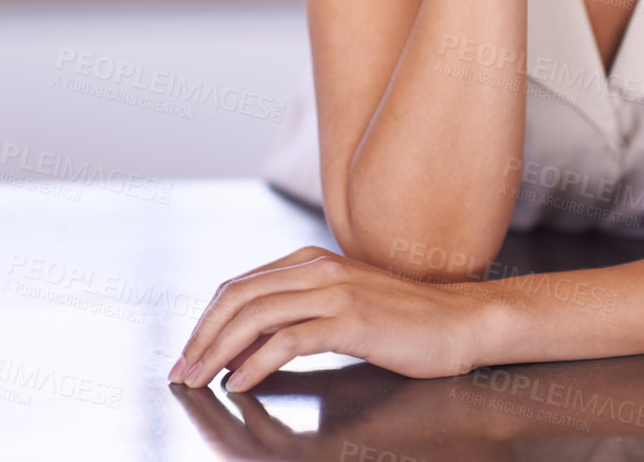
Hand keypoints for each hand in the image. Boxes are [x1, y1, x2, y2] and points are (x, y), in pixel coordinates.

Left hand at [169, 244, 494, 387]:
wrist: (462, 322)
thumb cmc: (407, 321)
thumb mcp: (345, 306)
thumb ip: (301, 313)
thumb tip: (248, 345)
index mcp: (313, 262)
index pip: (240, 286)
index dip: (206, 321)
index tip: (189, 354)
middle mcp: (319, 269)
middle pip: (238, 298)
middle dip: (201, 337)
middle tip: (182, 372)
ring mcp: (336, 291)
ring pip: (255, 315)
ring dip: (218, 351)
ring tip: (201, 381)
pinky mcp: (352, 320)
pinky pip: (288, 339)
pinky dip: (256, 363)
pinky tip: (242, 382)